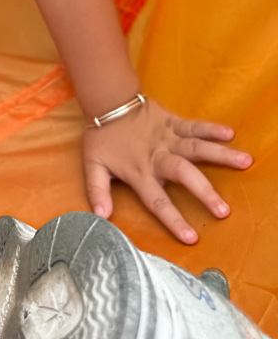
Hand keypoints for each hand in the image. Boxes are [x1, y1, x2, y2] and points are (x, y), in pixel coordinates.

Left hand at [83, 98, 252, 242]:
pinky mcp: (173, 122)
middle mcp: (157, 156)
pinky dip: (211, 128)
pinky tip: (230, 133)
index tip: (192, 238)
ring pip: (196, 148)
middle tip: (223, 210)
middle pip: (183, 174)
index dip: (173, 219)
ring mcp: (167, 137)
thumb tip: (100, 217)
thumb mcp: (93, 165)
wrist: (107, 100)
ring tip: (244, 163)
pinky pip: (194, 125)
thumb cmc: (103, 135)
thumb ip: (97, 191)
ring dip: (220, 155)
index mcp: (139, 171)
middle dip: (203, 192)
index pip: (157, 200)